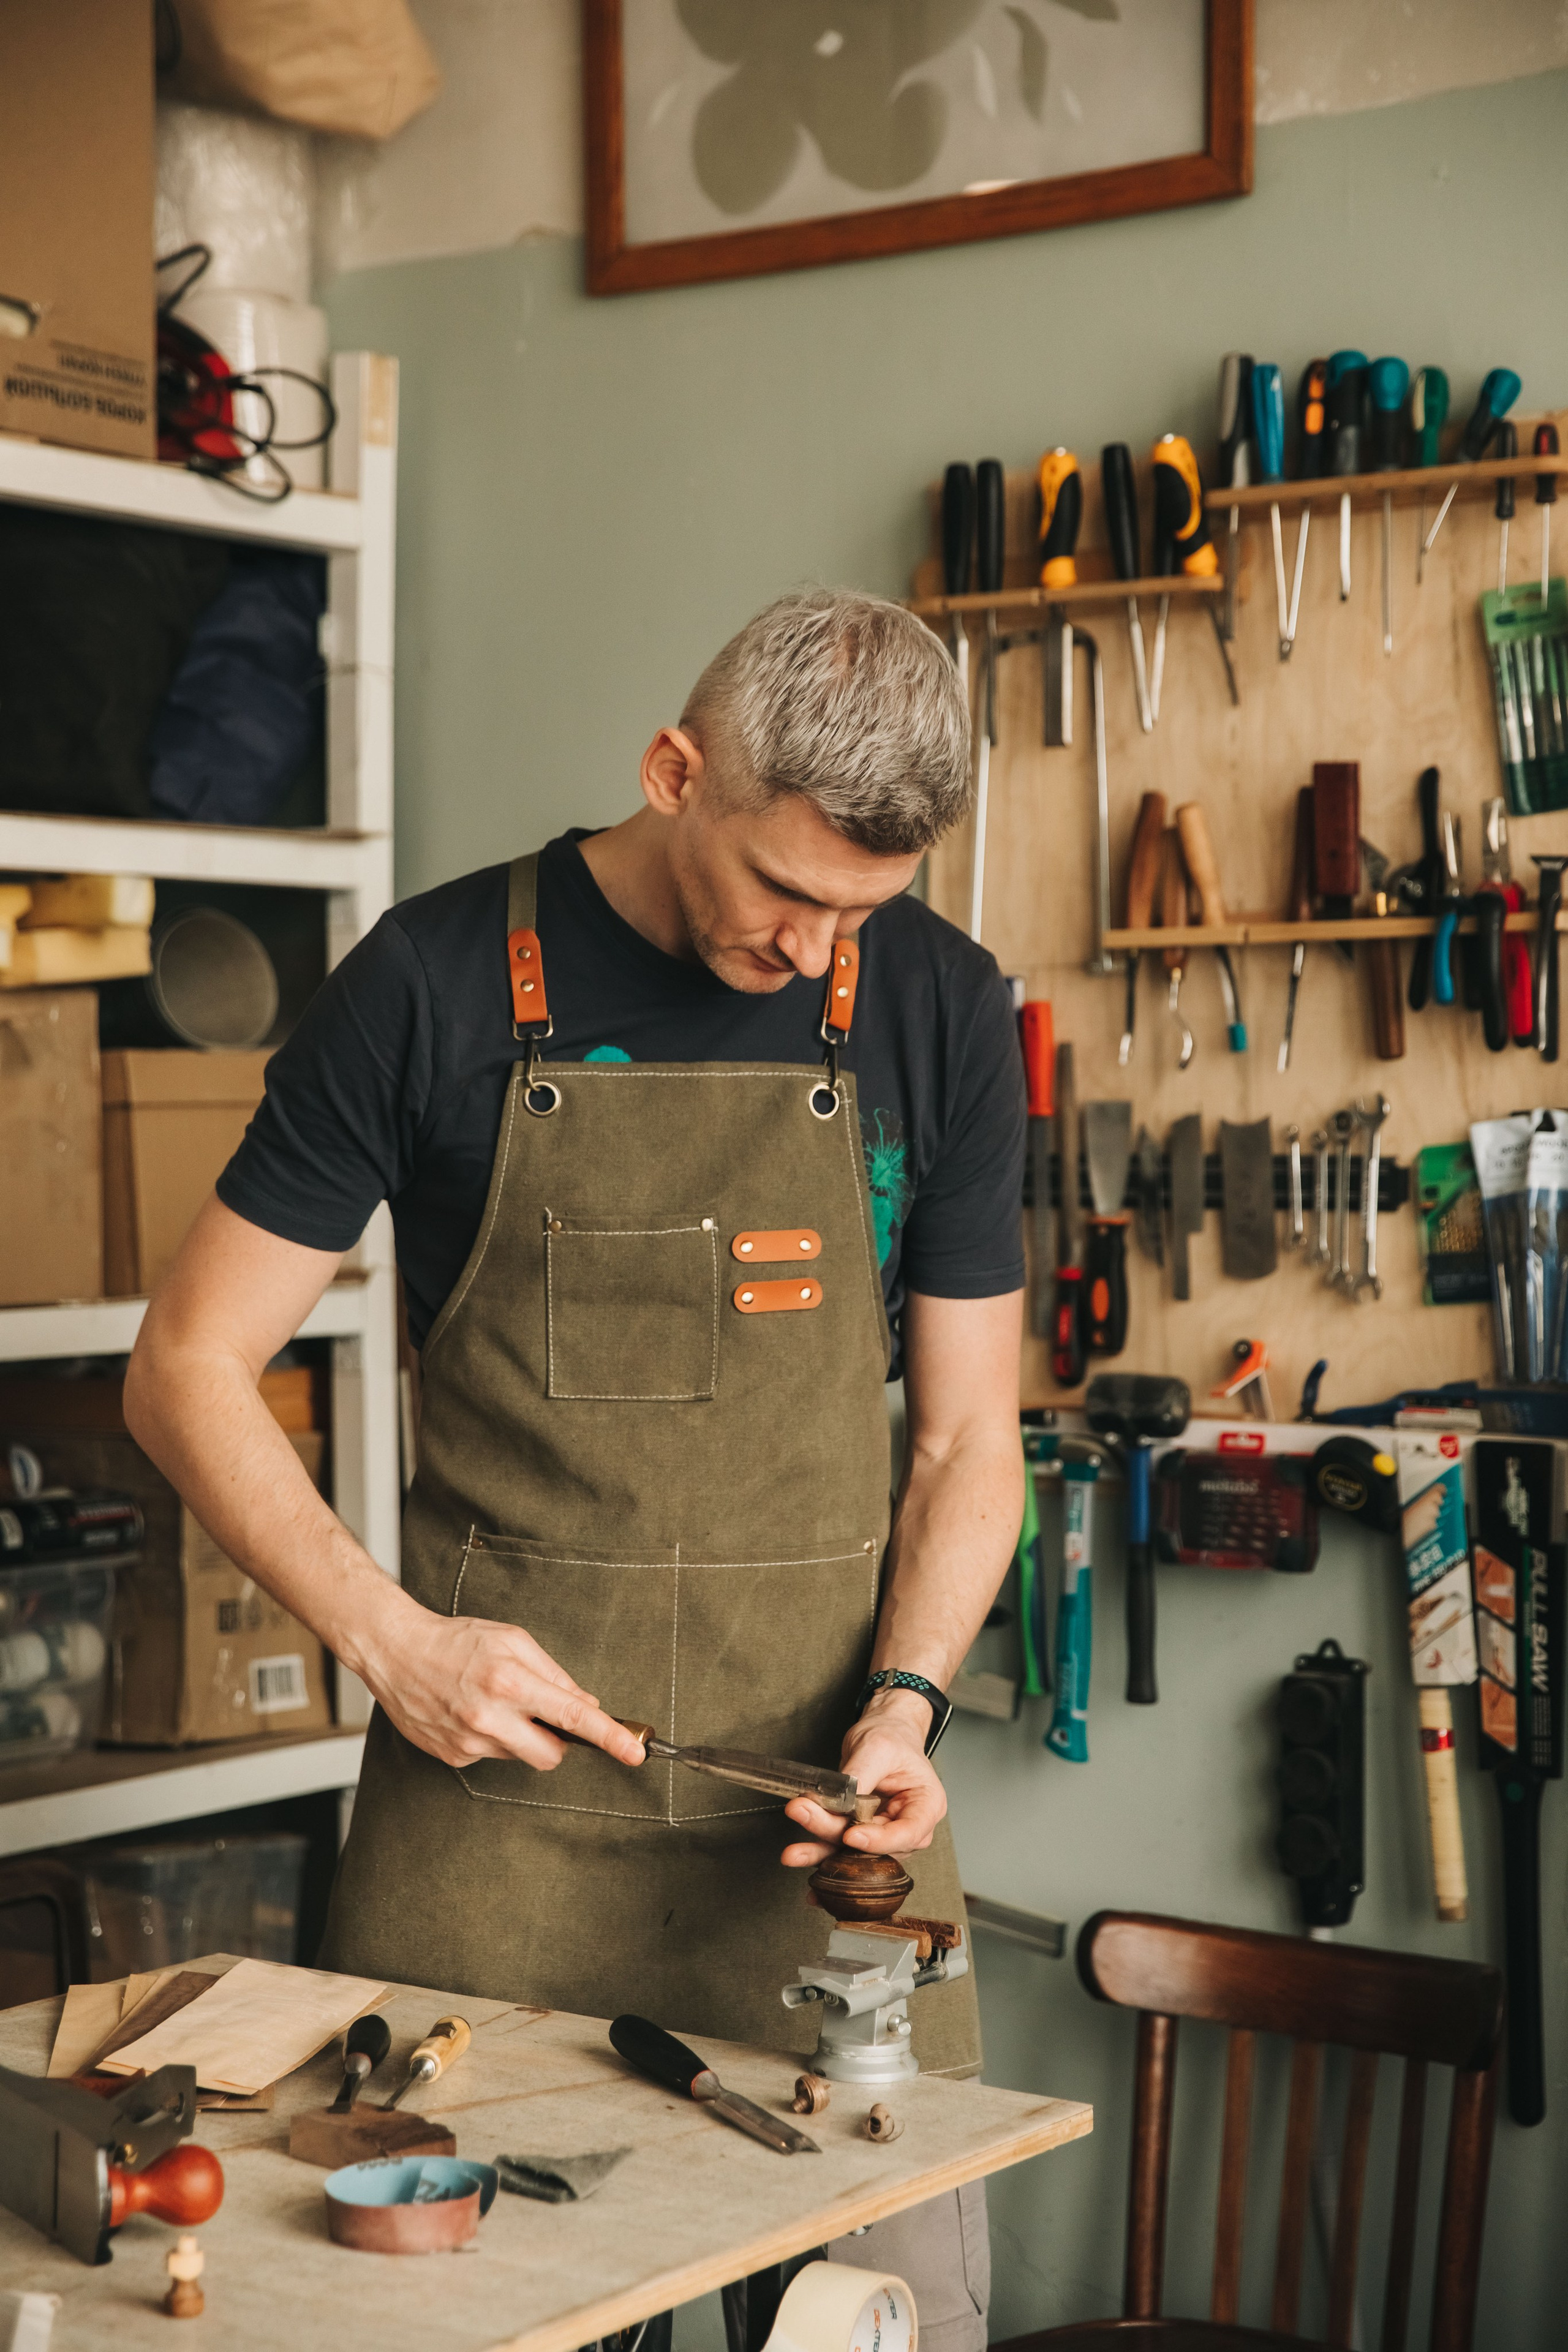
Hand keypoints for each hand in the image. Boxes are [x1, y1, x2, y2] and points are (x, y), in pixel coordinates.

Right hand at [359, 1598, 648, 1772]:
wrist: (396, 1652)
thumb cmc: (456, 1640)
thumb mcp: (512, 1640)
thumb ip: (553, 1673)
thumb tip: (585, 1704)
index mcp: (510, 1680)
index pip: (571, 1715)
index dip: (607, 1736)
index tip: (633, 1752)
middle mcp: (489, 1716)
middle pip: (551, 1755)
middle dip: (559, 1742)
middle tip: (544, 1717)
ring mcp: (469, 1741)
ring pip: (521, 1756)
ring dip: (520, 1736)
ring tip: (494, 1704)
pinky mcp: (453, 1756)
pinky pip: (491, 1756)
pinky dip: (492, 1739)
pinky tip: (471, 1713)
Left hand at [779, 1691, 946, 1868]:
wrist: (882, 1730)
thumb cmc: (891, 1736)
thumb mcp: (878, 1748)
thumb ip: (861, 1776)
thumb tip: (840, 1801)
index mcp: (926, 1806)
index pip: (907, 1833)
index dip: (878, 1840)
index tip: (850, 1835)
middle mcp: (908, 1826)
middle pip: (874, 1844)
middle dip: (836, 1835)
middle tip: (805, 1815)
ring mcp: (883, 1832)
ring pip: (852, 1850)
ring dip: (820, 1847)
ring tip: (793, 1850)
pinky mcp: (860, 1832)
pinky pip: (839, 1845)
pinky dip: (817, 1849)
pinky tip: (798, 1854)